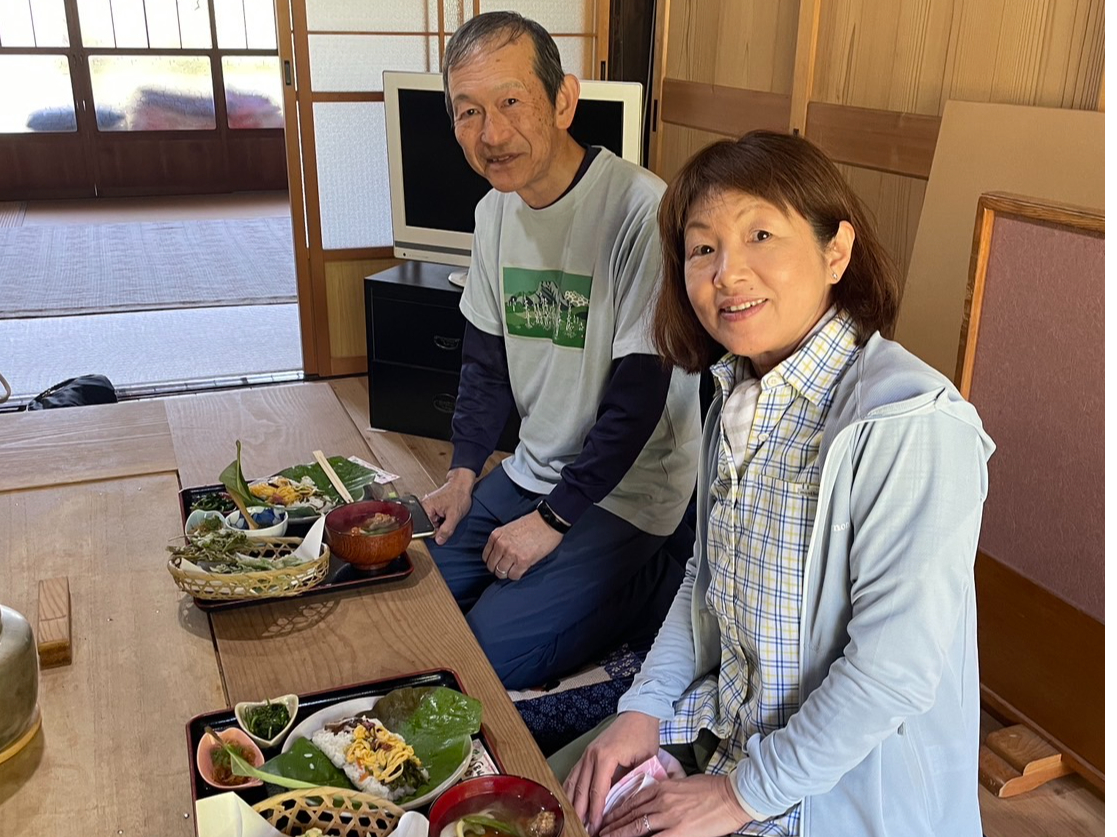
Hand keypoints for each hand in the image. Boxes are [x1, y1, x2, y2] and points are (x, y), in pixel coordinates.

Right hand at [421, 468, 475, 544]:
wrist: (462, 484)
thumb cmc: (459, 495)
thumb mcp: (454, 515)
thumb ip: (446, 530)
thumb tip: (439, 541)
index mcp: (425, 507)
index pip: (425, 529)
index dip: (436, 532)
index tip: (445, 527)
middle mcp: (423, 506)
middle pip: (428, 526)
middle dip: (439, 526)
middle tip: (448, 518)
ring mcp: (427, 506)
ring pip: (432, 523)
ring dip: (441, 522)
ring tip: (448, 513)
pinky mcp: (432, 506)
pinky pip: (435, 518)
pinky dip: (442, 518)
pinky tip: (446, 513)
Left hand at [482, 510, 562, 580]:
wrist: (549, 521)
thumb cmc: (532, 523)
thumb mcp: (509, 528)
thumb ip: (501, 540)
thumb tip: (498, 555)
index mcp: (496, 536)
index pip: (486, 557)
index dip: (493, 561)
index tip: (499, 562)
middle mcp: (501, 545)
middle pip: (492, 566)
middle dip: (499, 569)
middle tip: (507, 567)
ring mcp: (511, 553)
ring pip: (501, 573)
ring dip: (507, 573)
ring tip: (514, 569)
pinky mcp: (523, 561)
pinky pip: (513, 576)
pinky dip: (516, 575)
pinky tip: (521, 569)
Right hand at [564, 712, 659, 834]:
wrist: (638, 713)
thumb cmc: (644, 735)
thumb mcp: (644, 760)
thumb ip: (633, 781)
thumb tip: (626, 804)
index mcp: (605, 757)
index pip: (597, 791)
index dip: (596, 812)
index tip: (595, 828)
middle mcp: (591, 755)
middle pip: (581, 789)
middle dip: (580, 812)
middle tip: (581, 830)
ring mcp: (586, 753)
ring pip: (573, 782)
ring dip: (572, 802)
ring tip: (573, 820)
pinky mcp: (586, 753)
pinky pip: (574, 774)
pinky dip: (569, 789)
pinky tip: (568, 801)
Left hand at [600, 774, 751, 836]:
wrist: (732, 796)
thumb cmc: (712, 789)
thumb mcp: (683, 783)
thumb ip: (665, 791)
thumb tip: (653, 800)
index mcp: (662, 787)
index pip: (631, 800)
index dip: (616, 810)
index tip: (605, 818)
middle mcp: (661, 800)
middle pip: (629, 814)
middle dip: (611, 824)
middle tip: (597, 831)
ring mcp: (669, 816)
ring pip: (636, 827)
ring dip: (618, 834)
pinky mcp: (679, 831)